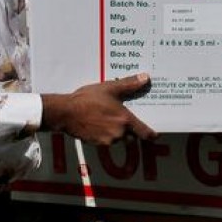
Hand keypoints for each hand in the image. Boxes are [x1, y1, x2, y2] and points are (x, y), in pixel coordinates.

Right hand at [41, 73, 156, 144]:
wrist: (66, 112)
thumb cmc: (87, 99)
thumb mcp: (110, 88)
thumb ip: (129, 84)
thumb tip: (145, 78)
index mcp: (125, 121)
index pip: (144, 133)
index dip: (151, 134)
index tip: (155, 134)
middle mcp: (119, 134)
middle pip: (131, 136)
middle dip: (130, 130)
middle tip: (126, 119)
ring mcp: (107, 140)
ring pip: (118, 138)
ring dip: (117, 131)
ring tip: (109, 117)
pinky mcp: (96, 143)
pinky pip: (106, 140)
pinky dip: (105, 133)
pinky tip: (99, 122)